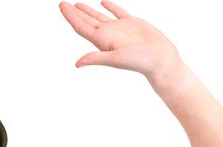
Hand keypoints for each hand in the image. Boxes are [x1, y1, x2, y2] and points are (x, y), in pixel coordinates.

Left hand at [59, 1, 181, 79]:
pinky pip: (117, 12)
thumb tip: (77, 64)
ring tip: (77, 4)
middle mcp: (107, 34)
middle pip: (86, 21)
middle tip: (62, 3)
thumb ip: (95, 58)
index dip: (70, 16)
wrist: (160, 60)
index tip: (61, 5)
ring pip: (99, 16)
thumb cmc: (139, 62)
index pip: (81, 26)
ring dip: (87, 10)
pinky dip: (110, 6)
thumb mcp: (114, 59)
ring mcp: (119, 29)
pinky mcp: (131, 23)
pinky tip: (103, 2)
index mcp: (101, 41)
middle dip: (74, 12)